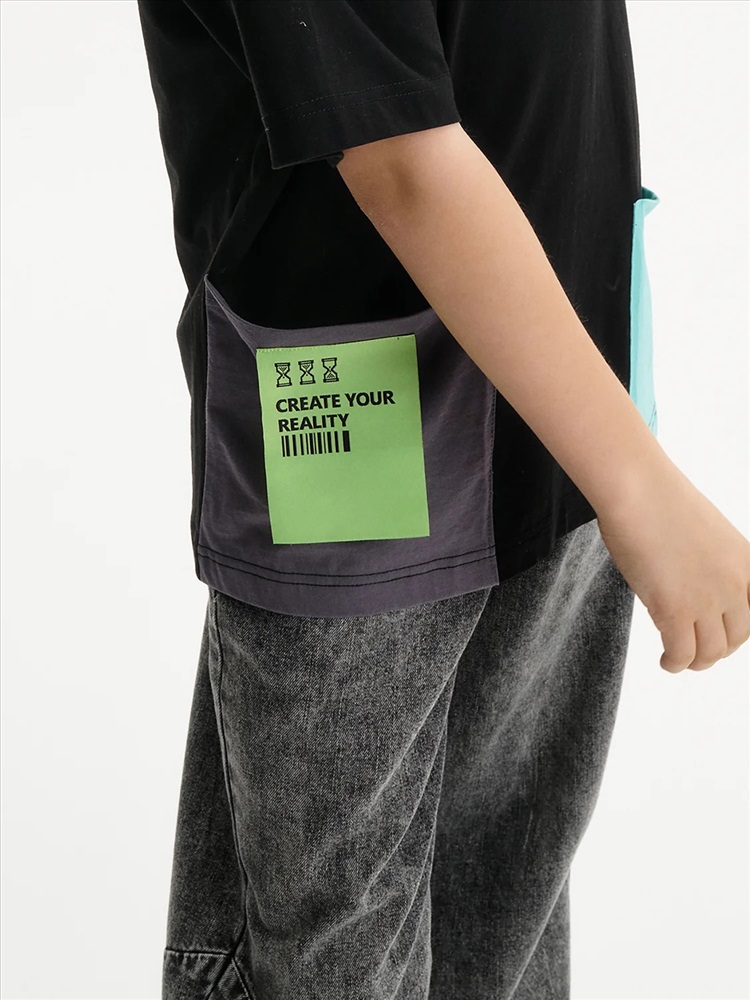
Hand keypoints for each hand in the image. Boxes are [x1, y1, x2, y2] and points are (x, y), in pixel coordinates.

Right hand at [596, 460, 749, 672]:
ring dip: (696, 661)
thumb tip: (699, 586)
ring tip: (680, 658)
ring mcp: (706, 600)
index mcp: (748, 562)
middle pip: (737, 638)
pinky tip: (665, 661)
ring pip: (711, 653)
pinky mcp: (674, 610)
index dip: (742, 631)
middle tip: (698, 646)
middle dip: (717, 647)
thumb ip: (715, 563)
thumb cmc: (661, 501)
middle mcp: (735, 585)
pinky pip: (681, 654)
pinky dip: (674, 664)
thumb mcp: (709, 532)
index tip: (726, 635)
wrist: (638, 490)